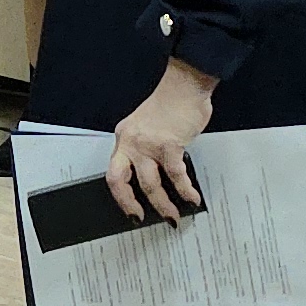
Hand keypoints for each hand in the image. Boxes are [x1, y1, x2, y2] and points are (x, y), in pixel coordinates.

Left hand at [106, 60, 214, 223]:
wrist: (186, 86)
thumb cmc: (170, 105)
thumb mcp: (146, 127)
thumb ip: (145, 149)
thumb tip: (155, 176)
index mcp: (124, 138)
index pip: (113, 172)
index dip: (120, 195)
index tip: (130, 209)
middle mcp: (131, 142)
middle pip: (121, 181)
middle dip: (130, 205)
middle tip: (141, 219)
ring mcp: (148, 145)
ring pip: (150, 184)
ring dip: (163, 204)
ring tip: (174, 216)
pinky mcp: (169, 145)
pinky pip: (175, 176)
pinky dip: (185, 190)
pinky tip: (192, 197)